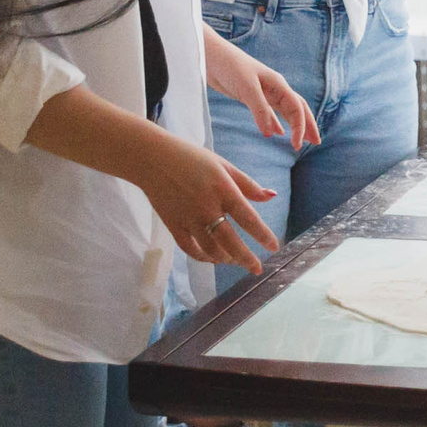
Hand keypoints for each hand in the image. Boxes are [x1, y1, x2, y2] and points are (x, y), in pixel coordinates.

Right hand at [136, 134, 279, 273]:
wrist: (152, 159)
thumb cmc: (192, 158)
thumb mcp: (223, 165)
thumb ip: (247, 184)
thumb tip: (272, 196)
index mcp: (223, 189)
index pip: (248, 218)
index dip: (263, 236)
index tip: (274, 247)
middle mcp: (207, 207)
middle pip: (230, 241)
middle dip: (246, 259)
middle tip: (256, 268)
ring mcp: (189, 219)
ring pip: (210, 250)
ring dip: (226, 259)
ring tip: (235, 261)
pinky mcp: (174, 225)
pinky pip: (190, 249)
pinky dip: (203, 257)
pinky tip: (212, 258)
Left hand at [204, 28, 319, 150]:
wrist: (211, 55)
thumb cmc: (229, 66)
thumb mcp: (246, 88)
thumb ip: (260, 110)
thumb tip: (272, 134)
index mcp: (278, 84)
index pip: (297, 108)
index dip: (300, 127)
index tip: (296, 146)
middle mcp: (275, 88)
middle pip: (298, 108)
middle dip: (308, 125)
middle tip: (316, 142)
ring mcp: (264, 92)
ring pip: (286, 111)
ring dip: (295, 125)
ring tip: (302, 140)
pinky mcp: (252, 96)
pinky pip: (271, 112)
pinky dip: (277, 123)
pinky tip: (278, 132)